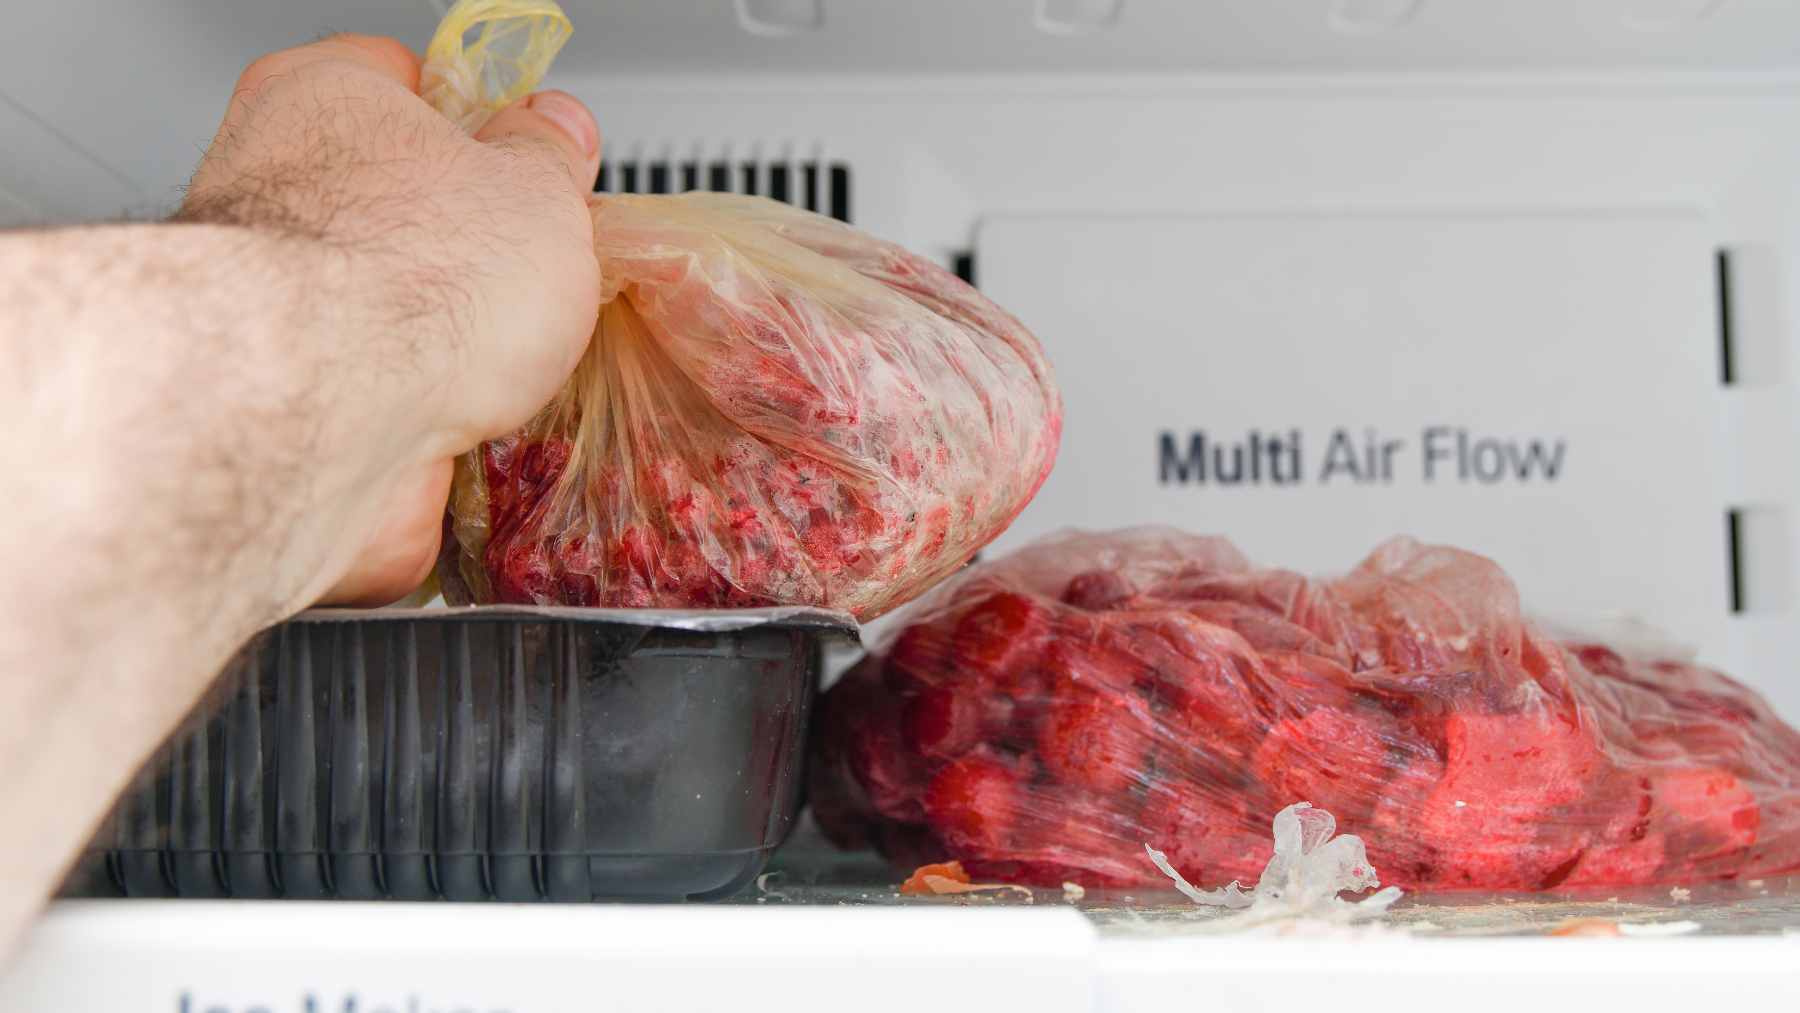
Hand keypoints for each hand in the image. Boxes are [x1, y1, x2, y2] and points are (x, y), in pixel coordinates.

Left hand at [181, 34, 601, 603]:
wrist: (324, 413)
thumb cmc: (405, 280)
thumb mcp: (537, 192)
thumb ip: (548, 155)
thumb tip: (554, 132)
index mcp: (323, 95)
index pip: (399, 76)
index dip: (473, 117)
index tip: (522, 154)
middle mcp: (263, 180)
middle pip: (385, 194)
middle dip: (457, 239)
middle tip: (522, 266)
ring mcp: (255, 290)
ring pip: (371, 298)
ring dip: (433, 330)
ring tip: (497, 356)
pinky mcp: (267, 380)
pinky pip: (359, 379)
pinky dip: (407, 397)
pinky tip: (453, 412)